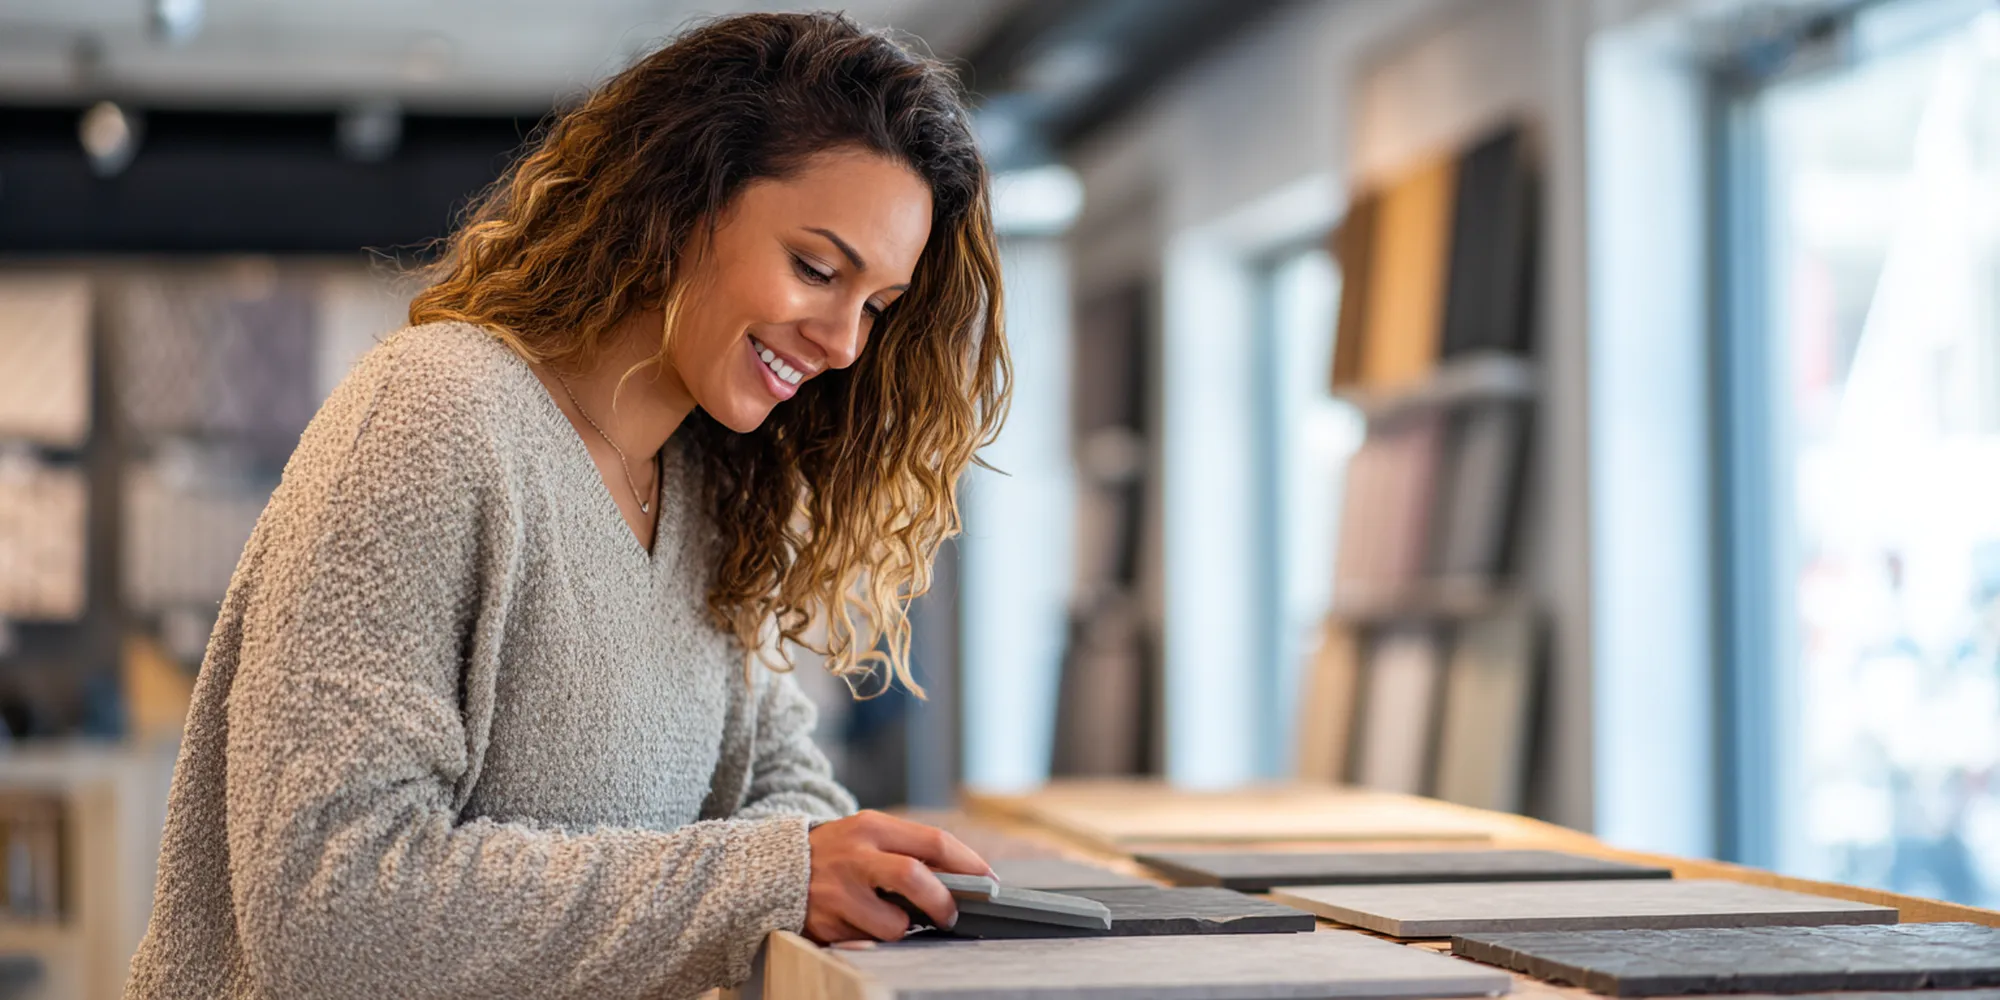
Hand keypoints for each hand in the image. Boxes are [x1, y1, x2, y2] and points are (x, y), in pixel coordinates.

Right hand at [803, 810, 991, 943]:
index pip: (934, 841)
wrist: (772, 867)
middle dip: (942, 902)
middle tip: (950, 915)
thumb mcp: (868, 836)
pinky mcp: (825, 923)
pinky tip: (859, 923)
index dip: (969, 865)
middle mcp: (856, 855)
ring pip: (893, 924)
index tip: (989, 883)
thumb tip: (961, 881)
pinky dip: (873, 938)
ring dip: (902, 928)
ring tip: (889, 918)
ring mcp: (838, 891)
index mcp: (873, 826)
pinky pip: (867, 941)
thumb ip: (907, 851)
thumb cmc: (838, 853)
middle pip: (914, 878)